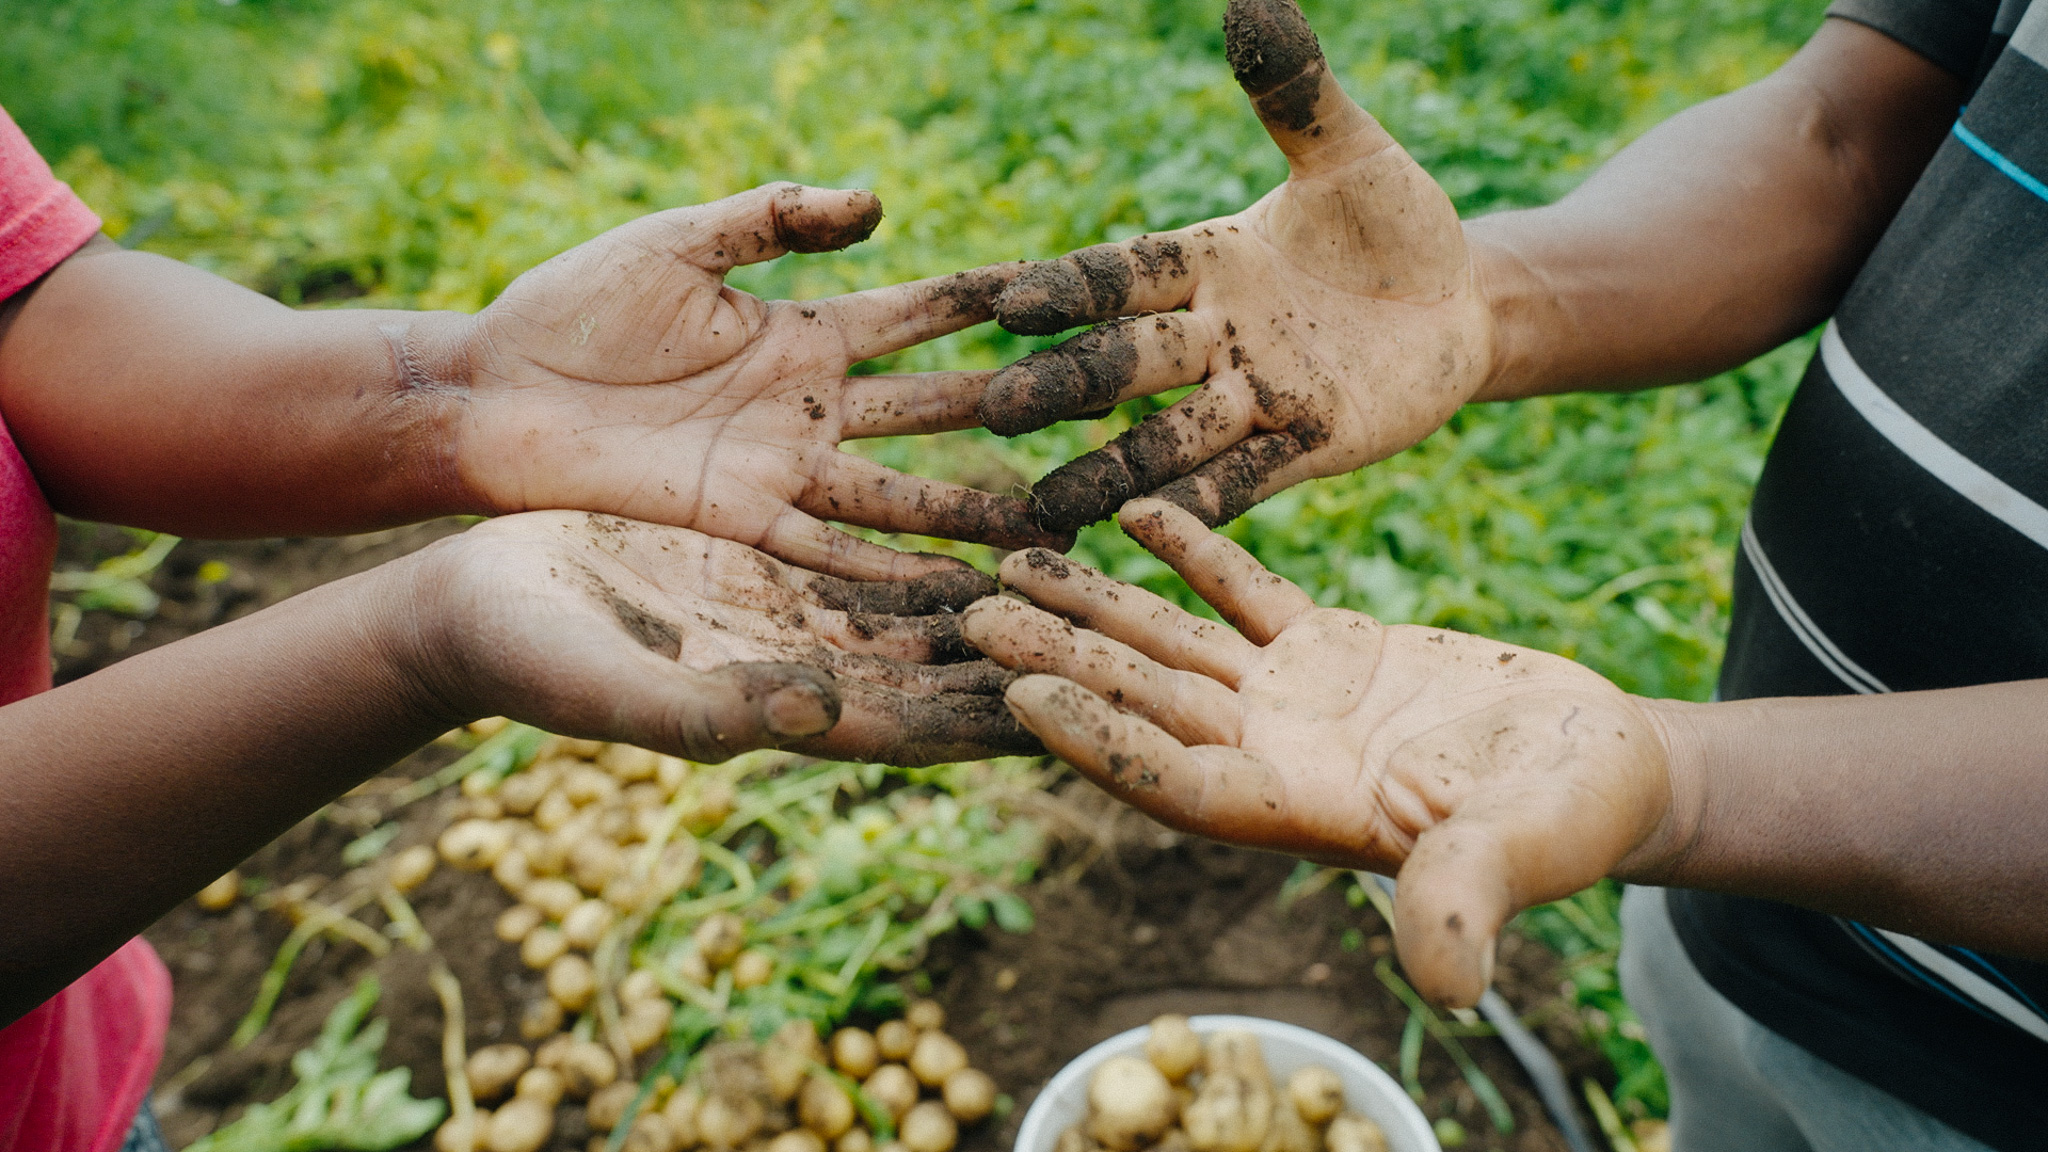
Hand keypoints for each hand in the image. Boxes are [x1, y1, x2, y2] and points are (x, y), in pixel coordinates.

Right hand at [405, 511, 1037, 765]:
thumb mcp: (620, 688)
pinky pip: (882, 529)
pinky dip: (943, 519)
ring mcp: (803, 603)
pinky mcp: (781, 544)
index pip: (926, 728)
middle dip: (1035, 652)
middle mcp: (816, 661)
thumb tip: (819, 707)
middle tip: (1135, 630)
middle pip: (953, 666)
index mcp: (790, 710)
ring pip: (932, 593)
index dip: (1006, 722)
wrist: (481, 596)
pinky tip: (1005, 489)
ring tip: (1098, 553)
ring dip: (1006, 581)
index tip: (1095, 710)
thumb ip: (717, 706)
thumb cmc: (535, 661)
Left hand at [446, 182, 1068, 579]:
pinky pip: (837, 553)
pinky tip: (963, 590)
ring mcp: (783, 471)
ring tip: (1055, 530)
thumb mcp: (675, 243)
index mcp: (801, 333)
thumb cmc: (569, 307)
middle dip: (1016, 424)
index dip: (991, 309)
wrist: (489, 398)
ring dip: (978, 515)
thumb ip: (773, 220)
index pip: (920, 318)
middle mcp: (810, 408)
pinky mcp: (743, 526)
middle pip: (936, 415)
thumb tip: (878, 201)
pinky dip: (899, 574)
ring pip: (906, 496)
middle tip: (1100, 431)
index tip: (1072, 298)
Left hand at [960, 500, 1672, 1005]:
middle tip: (970, 611)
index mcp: (1301, 813)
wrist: (1604, 762)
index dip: (1100, 742)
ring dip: (1099, 606)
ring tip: (1016, 556)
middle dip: (1061, 659)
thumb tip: (1444, 981)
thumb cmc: (1574, 816)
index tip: (1019, 695)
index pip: (1175, 782)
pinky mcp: (1330, 649)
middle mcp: (1276, 758)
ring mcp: (1295, 701)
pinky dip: (1193, 552)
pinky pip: (1243, 593)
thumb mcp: (1525, 850)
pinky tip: (1132, 512)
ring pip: (1175, 647)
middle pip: (1147, 707)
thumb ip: (1469, 897)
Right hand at [976, 0, 1492, 530]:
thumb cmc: (1394, 223)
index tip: (1003, 303)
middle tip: (998, 411)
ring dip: (1108, 469)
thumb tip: (1252, 4)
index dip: (1065, 291)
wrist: (1466, 303)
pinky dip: (1199, 505)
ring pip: (1165, 437)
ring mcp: (1254, 398)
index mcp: (1203, 262)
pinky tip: (1150, 530)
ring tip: (1049, 507)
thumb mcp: (1352, 155)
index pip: (1118, 277)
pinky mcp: (1304, 448)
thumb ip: (1297, 95)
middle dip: (1065, 385)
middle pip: (1124, 361)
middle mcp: (1212, 336)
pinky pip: (1243, 481)